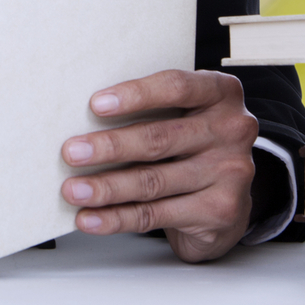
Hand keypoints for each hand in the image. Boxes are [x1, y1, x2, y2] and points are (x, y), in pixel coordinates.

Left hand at [59, 69, 258, 261]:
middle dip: (109, 147)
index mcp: (221, 93)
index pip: (176, 87)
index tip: (96, 104)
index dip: (135, 95)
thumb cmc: (192, 144)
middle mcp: (232, 130)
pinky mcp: (220, 211)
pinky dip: (117, 218)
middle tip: (72, 153)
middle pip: (159, 138)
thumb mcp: (184, 115)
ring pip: (153, 181)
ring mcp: (230, 172)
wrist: (227, 198)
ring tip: (73, 190)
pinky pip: (156, 215)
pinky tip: (92, 217)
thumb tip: (85, 119)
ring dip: (106, 187)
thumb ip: (152, 110)